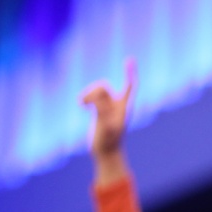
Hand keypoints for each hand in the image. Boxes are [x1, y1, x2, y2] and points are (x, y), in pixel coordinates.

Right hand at [79, 59, 135, 181]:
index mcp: (124, 107)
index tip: (129, 59)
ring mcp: (108, 107)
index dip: (129, 72)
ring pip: (96, 90)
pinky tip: (81, 105)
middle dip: (93, 91)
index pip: (129, 85)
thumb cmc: (108, 140)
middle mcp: (117, 104)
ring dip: (88, 94)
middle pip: (104, 86)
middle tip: (85, 103)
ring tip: (81, 104)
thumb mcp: (105, 125)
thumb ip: (102, 109)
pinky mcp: (99, 110)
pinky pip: (92, 97)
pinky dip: (85, 98)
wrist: (105, 152)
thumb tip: (97, 95)